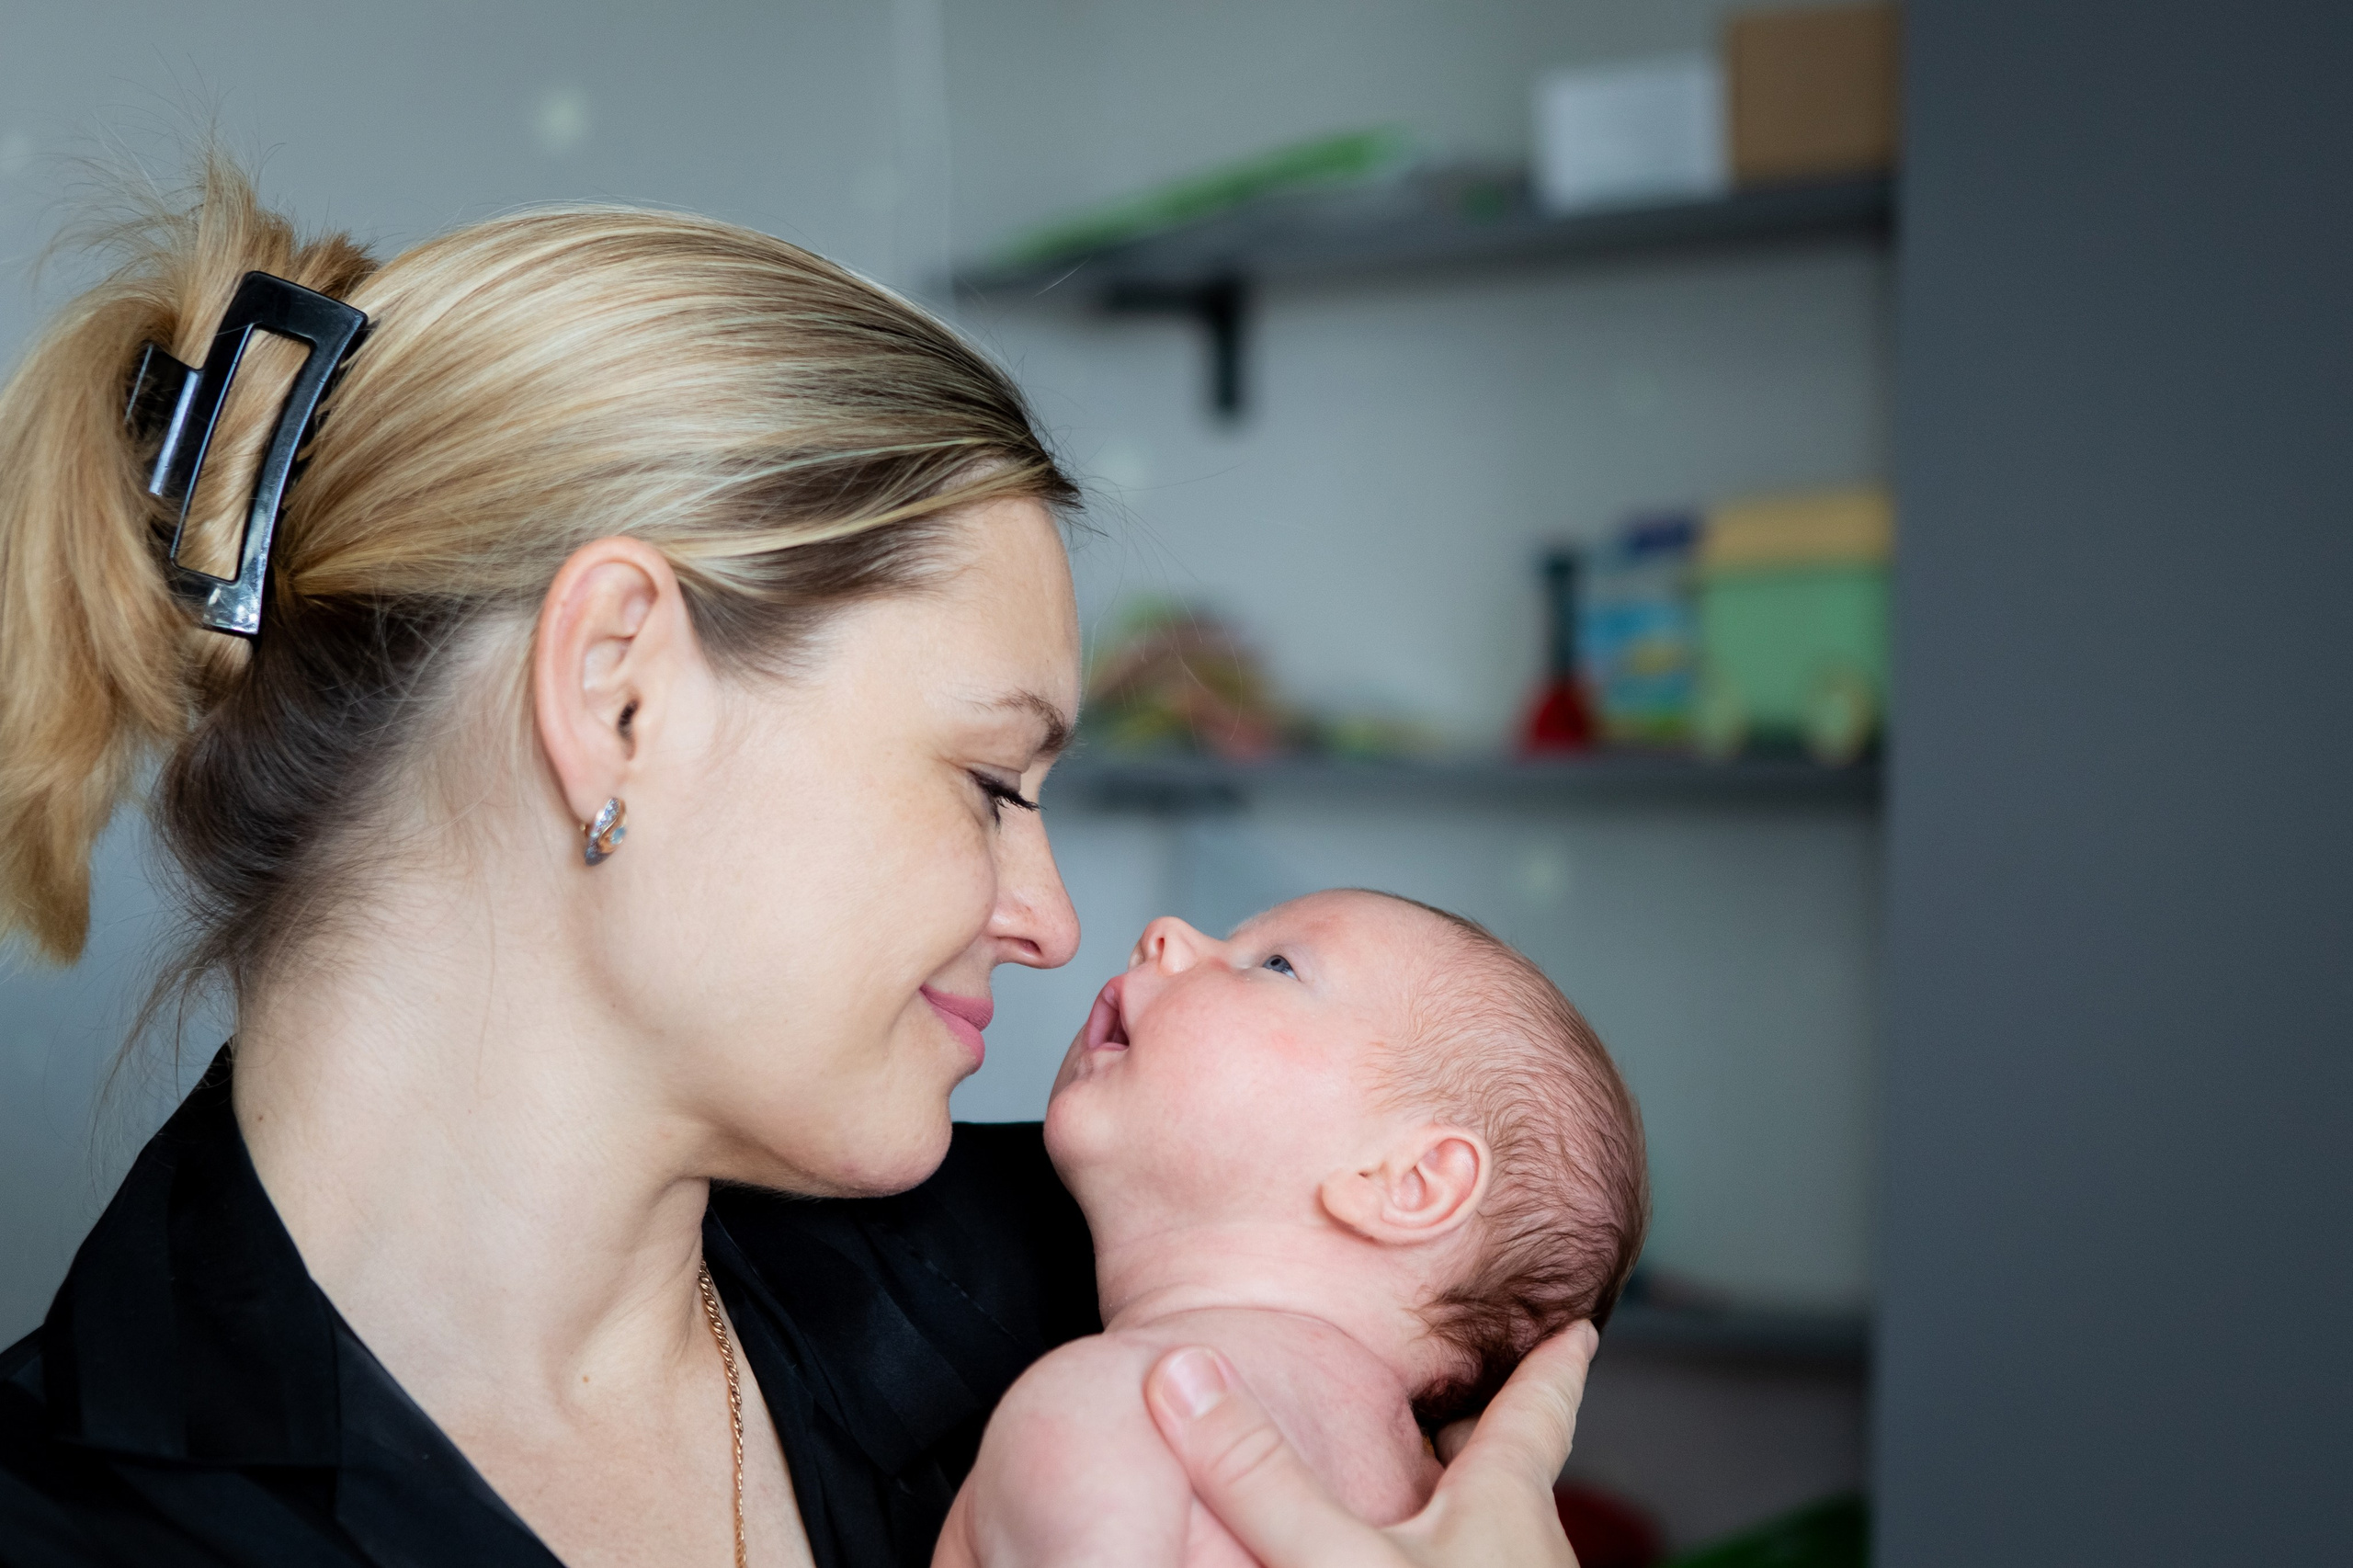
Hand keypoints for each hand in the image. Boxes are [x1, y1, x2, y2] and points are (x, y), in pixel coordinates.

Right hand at [1143, 1321, 1596, 1567]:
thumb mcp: (1334, 1563)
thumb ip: (1260, 1478)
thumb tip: (1183, 1373)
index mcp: (1505, 1508)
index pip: (1535, 1413)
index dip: (1552, 1367)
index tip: (1578, 1330)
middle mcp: (1526, 1556)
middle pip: (1509, 1479)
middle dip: (1475, 1441)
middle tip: (1445, 1411)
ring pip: (1491, 1541)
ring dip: (1454, 1513)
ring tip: (1411, 1498)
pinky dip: (1439, 1562)